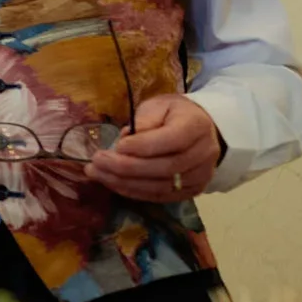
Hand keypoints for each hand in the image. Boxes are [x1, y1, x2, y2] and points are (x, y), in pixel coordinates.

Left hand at [85, 93, 222, 202]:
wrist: (202, 129)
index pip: (172, 140)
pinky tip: (113, 184)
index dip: (143, 146)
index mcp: (196, 127)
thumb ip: (145, 120)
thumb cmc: (174, 114)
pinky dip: (135, 192)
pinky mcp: (192, 191)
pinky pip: (161, 196)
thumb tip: (125, 139)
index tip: (117, 146)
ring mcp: (200, 176)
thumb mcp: (159, 105)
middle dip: (127, 167)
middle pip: (165, 168)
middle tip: (97, 162)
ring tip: (97, 174)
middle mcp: (203, 154)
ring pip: (161, 186)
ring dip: (125, 183)